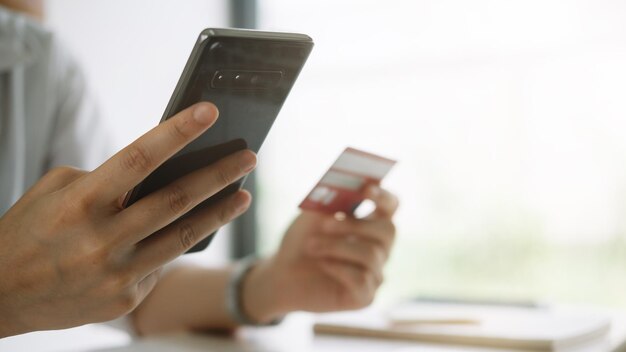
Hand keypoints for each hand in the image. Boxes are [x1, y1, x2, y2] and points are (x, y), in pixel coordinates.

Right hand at [0, 103, 256, 336]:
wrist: (0, 296)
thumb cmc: (30, 231)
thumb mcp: (55, 192)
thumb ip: (105, 180)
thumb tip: (159, 173)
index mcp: (81, 202)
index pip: (140, 158)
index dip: (178, 132)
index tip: (209, 112)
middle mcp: (102, 239)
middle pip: (177, 199)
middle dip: (219, 174)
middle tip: (249, 157)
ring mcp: (117, 274)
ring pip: (183, 236)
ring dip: (220, 213)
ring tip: (244, 195)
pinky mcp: (126, 300)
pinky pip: (162, 265)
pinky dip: (177, 245)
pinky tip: (195, 231)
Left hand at [243, 185, 398, 322]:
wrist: (282, 275)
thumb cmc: (300, 242)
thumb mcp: (311, 216)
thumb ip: (330, 201)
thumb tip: (348, 189)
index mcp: (370, 223)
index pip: (391, 207)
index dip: (384, 197)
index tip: (366, 189)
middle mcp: (379, 249)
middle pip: (388, 231)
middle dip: (355, 225)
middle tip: (325, 224)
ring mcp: (375, 273)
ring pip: (370, 254)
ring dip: (335, 247)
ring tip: (311, 246)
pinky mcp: (365, 297)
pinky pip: (361, 278)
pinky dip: (337, 268)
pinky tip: (322, 265)